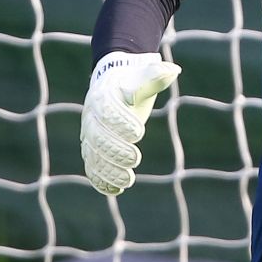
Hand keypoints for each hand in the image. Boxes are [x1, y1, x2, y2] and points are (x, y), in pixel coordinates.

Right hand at [80, 52, 180, 194]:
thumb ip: (156, 76)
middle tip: (134, 159)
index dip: (120, 122)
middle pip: (97, 137)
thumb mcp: (145, 76)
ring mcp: (89, 135)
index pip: (106, 110)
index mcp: (102, 96)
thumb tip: (173, 71)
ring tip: (128, 181)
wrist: (115, 85)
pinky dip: (101, 180)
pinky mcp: (92, 150)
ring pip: (93, 156)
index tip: (139, 132)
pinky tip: (116, 190)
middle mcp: (91, 117)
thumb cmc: (133, 81)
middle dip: (114, 150)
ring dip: (108, 170)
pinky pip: (92, 167)